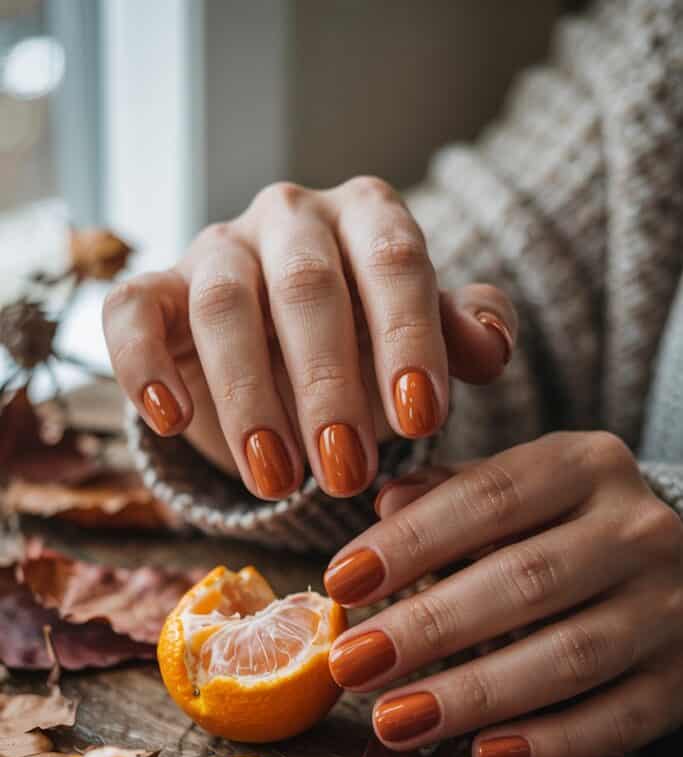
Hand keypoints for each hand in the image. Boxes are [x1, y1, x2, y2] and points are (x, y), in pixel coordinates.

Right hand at [103, 177, 514, 499]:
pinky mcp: (154, 292)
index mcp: (367, 216)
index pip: (394, 259)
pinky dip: (144, 365)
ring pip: (223, 304)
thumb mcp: (422, 346)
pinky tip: (170, 419)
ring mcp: (217, 250)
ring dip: (249, 398)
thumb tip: (489, 347)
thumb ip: (462, 337)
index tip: (422, 420)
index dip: (408, 338)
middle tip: (349, 474)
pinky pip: (132, 313)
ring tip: (278, 481)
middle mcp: (291, 218)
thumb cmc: (368, 348)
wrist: (286, 357)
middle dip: (329, 386)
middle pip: (306, 285)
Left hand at [324, 432, 682, 756]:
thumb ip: (456, 493)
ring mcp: (669, 608)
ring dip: (473, 694)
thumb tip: (386, 502)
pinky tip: (483, 755)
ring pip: (567, 656)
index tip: (340, 582)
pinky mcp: (681, 680)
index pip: (489, 497)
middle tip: (350, 664)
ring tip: (393, 720)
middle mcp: (639, 530)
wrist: (680, 573)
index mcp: (587, 466)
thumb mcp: (523, 489)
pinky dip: (549, 743)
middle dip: (428, 627)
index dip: (411, 541)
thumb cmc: (571, 528)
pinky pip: (617, 720)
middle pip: (524, 580)